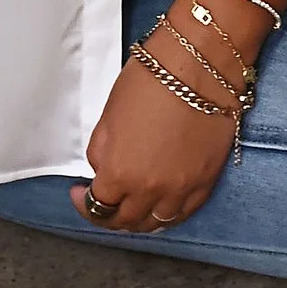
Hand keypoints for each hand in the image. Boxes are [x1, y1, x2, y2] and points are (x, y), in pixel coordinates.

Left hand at [70, 51, 239, 233]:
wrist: (198, 64)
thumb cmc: (150, 79)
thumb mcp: (108, 116)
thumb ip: (102, 152)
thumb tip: (103, 172)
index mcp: (120, 173)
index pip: (97, 206)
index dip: (82, 203)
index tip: (79, 193)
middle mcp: (151, 189)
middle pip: (126, 221)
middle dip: (109, 215)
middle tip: (104, 203)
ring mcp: (182, 190)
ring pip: (156, 224)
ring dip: (139, 219)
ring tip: (131, 207)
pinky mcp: (207, 182)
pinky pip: (184, 214)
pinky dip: (169, 215)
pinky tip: (160, 207)